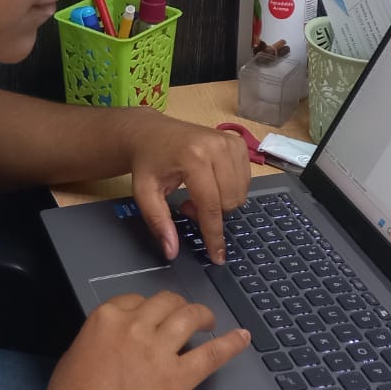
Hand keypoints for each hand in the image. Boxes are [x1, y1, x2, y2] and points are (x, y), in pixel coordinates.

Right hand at [27, 293, 251, 389]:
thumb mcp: (76, 355)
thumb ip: (101, 339)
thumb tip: (116, 342)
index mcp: (106, 319)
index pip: (136, 300)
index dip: (148, 309)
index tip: (153, 318)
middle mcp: (134, 327)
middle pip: (166, 302)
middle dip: (177, 306)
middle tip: (184, 316)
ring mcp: (158, 351)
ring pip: (189, 316)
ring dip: (202, 314)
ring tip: (208, 321)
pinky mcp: (177, 378)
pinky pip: (211, 354)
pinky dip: (230, 344)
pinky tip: (241, 337)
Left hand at [119, 110, 250, 264]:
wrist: (151, 132)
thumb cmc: (148, 162)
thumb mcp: (144, 193)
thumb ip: (158, 222)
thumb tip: (171, 251)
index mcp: (193, 157)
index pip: (210, 205)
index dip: (213, 235)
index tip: (218, 256)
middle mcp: (216, 146)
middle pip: (229, 201)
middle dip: (210, 214)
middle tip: (187, 205)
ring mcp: (230, 142)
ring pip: (240, 194)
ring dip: (220, 203)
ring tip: (196, 193)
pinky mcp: (238, 143)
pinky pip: (245, 181)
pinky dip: (230, 190)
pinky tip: (210, 183)